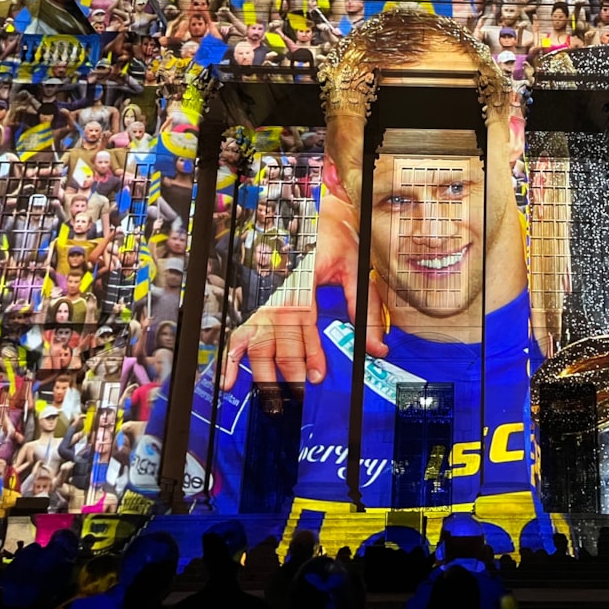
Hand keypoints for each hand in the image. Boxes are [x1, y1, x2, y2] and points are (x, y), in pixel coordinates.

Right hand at [221, 192, 387, 390]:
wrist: (311, 211)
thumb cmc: (334, 238)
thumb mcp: (356, 268)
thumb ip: (364, 309)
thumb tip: (377, 346)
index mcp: (302, 278)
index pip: (302, 321)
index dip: (308, 350)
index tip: (315, 374)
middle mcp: (277, 289)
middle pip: (277, 337)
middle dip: (286, 370)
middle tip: (295, 396)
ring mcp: (261, 296)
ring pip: (256, 338)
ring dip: (261, 370)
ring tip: (270, 396)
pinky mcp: (253, 301)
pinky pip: (238, 331)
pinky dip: (232, 357)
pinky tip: (231, 379)